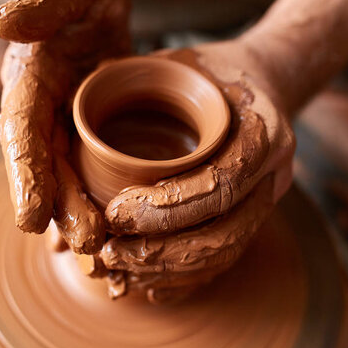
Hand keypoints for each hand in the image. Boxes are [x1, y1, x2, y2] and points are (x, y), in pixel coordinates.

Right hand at [0, 0, 129, 253]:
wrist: (98, 6)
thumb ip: (42, 4)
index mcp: (27, 80)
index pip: (20, 132)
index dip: (24, 176)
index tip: (31, 219)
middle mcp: (37, 110)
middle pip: (44, 167)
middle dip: (61, 208)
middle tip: (89, 244)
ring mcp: (60, 125)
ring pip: (64, 178)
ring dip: (77, 216)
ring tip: (99, 252)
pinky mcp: (83, 133)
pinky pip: (82, 173)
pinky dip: (88, 203)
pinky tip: (102, 236)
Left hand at [95, 43, 294, 296]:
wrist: (258, 83)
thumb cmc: (207, 72)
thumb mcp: (173, 62)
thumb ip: (133, 81)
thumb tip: (74, 108)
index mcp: (261, 130)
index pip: (218, 183)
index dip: (166, 208)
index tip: (114, 213)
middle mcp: (274, 172)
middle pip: (224, 232)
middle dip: (162, 251)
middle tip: (109, 252)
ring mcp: (268, 198)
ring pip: (224, 254)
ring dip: (168, 270)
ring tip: (119, 269)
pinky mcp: (253, 215)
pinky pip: (226, 259)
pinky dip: (187, 279)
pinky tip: (150, 286)